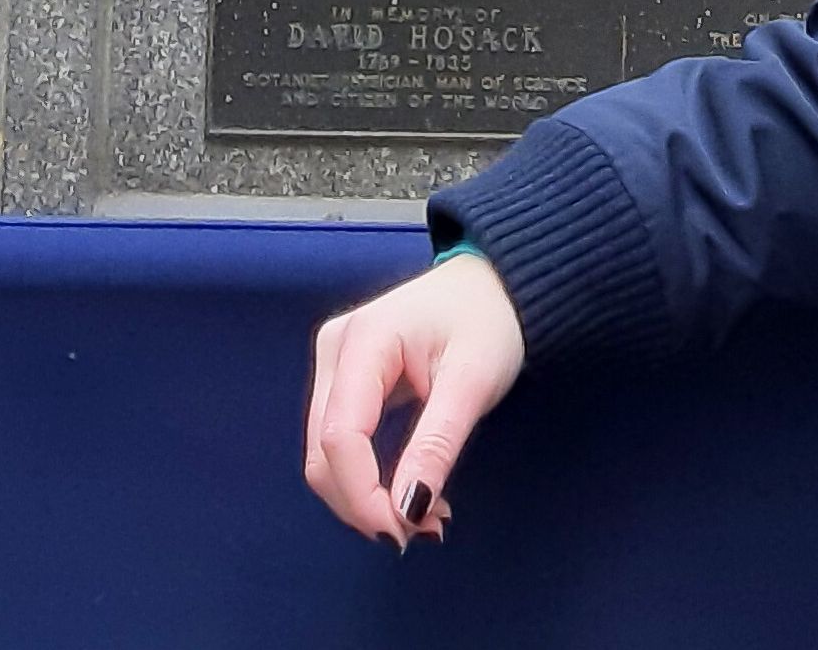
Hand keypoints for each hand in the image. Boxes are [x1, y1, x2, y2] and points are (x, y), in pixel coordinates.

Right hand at [306, 254, 526, 549]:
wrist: (494, 285)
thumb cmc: (489, 322)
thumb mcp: (472, 384)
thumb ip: (435, 447)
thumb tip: (405, 511)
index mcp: (363, 341)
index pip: (340, 436)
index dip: (362, 495)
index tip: (405, 533)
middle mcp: (335, 350)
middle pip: (323, 452)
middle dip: (364, 503)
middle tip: (424, 531)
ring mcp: (335, 364)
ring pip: (327, 454)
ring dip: (366, 497)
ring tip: (426, 517)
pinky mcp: (345, 380)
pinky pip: (342, 443)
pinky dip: (369, 479)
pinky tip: (409, 493)